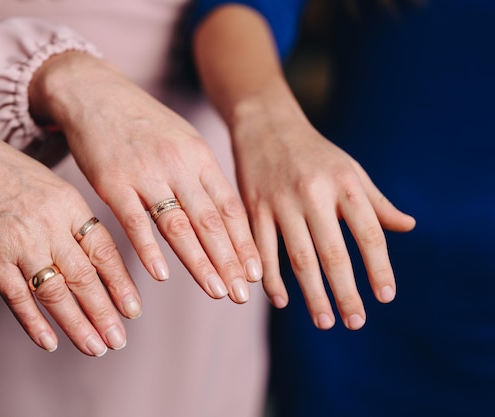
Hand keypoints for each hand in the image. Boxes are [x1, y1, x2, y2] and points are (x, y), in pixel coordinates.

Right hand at [0, 122, 141, 355]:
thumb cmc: (9, 173)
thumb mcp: (53, 186)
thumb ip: (75, 220)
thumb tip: (99, 258)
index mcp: (70, 206)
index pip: (103, 251)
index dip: (121, 283)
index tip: (133, 308)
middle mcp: (49, 227)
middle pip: (84, 278)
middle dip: (105, 313)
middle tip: (118, 340)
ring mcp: (19, 245)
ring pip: (54, 294)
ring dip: (77, 325)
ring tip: (95, 348)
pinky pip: (17, 297)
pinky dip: (34, 322)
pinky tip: (50, 342)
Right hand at [29, 52, 263, 303]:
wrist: (93, 91)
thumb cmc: (141, 121)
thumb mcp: (181, 139)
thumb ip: (201, 175)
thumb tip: (224, 214)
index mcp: (199, 156)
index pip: (230, 207)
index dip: (244, 243)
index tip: (256, 273)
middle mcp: (178, 164)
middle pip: (210, 221)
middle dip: (229, 261)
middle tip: (242, 294)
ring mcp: (145, 173)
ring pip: (178, 224)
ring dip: (199, 262)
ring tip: (216, 291)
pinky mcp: (112, 181)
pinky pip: (134, 221)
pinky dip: (149, 249)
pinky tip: (162, 274)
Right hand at [230, 82, 415, 329]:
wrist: (265, 124)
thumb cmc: (314, 152)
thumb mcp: (349, 169)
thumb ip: (377, 201)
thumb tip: (409, 227)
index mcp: (344, 182)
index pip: (368, 232)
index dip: (379, 267)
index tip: (385, 297)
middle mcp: (314, 192)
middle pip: (333, 252)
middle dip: (345, 291)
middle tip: (354, 322)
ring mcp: (281, 200)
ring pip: (298, 256)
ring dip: (312, 293)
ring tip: (324, 321)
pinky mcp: (253, 206)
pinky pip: (263, 249)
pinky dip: (271, 278)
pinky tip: (281, 300)